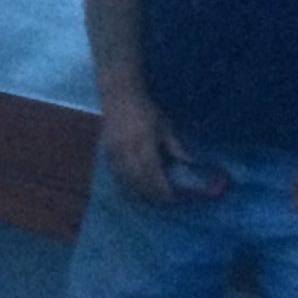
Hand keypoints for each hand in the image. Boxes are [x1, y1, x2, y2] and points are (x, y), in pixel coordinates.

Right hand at [99, 89, 185, 204]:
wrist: (119, 97)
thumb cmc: (145, 110)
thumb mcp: (165, 125)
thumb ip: (176, 146)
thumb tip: (190, 163)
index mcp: (144, 143)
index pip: (153, 174)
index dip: (163, 189)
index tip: (173, 197)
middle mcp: (127, 151)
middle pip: (139, 181)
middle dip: (152, 194)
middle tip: (164, 201)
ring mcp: (115, 153)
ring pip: (126, 181)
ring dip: (138, 193)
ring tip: (150, 199)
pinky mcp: (107, 153)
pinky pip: (116, 175)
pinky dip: (126, 185)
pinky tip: (134, 189)